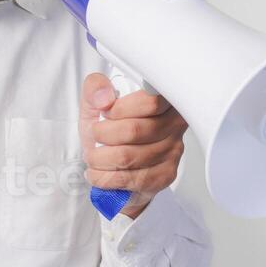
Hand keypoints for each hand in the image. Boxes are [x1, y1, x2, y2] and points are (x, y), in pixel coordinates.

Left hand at [79, 72, 186, 216]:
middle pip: (134, 130)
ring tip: (93, 156)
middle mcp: (173, 124)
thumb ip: (95, 87)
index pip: (150, 101)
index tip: (105, 113)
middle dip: (103, 135)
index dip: (120, 109)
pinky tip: (100, 172)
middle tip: (94, 135)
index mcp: (162, 99)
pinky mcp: (165, 175)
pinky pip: (132, 179)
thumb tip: (104, 99)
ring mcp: (172, 151)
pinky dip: (107, 177)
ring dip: (100, 158)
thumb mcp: (95, 100)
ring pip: (129, 157)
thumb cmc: (106, 126)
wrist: (107, 155)